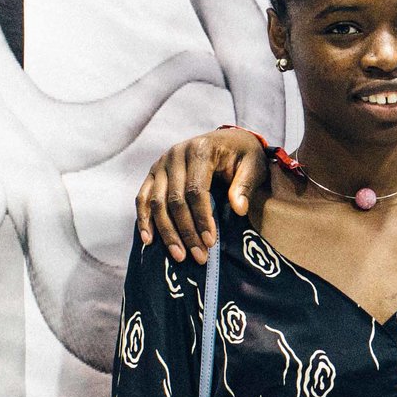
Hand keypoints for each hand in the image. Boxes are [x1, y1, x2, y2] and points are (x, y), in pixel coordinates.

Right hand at [138, 127, 272, 263]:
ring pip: (156, 202)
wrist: (228, 140)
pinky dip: (144, 219)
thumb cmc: (243, 155)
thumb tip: (239, 209)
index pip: (196, 190)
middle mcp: (176, 154)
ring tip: (179, 255)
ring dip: (166, 232)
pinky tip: (149, 240)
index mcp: (201, 149)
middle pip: (174, 199)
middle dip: (186, 231)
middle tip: (199, 256)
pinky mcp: (153, 173)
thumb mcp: (254, 165)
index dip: (202, 218)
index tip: (210, 242)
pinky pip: (143, 197)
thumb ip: (245, 185)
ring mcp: (161, 163)